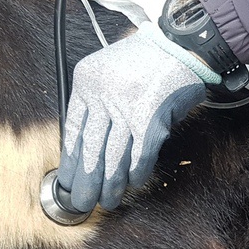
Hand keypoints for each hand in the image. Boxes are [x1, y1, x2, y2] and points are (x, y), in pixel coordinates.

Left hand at [57, 23, 219, 211]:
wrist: (181, 47)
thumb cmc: (146, 62)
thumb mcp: (109, 74)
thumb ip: (97, 104)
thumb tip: (89, 149)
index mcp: (86, 81)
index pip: (73, 130)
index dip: (70, 162)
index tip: (68, 181)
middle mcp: (103, 94)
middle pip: (90, 149)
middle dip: (86, 181)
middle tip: (82, 201)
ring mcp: (127, 106)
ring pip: (114, 157)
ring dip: (111, 184)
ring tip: (107, 201)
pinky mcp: (150, 118)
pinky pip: (140, 155)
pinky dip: (137, 172)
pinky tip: (133, 183)